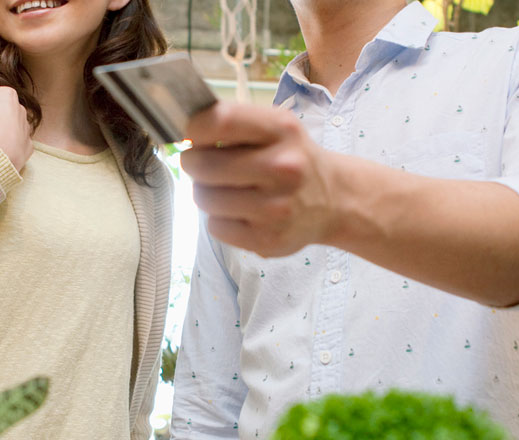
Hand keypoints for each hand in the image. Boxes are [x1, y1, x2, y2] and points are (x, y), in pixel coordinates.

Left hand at [183, 102, 345, 256]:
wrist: (334, 201)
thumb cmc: (292, 158)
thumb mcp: (274, 127)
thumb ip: (233, 123)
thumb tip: (184, 132)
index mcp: (281, 130)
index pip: (218, 121)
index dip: (193, 128)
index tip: (192, 136)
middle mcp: (282, 168)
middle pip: (202, 165)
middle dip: (194, 164)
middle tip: (205, 165)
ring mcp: (275, 208)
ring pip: (204, 198)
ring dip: (207, 193)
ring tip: (227, 190)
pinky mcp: (267, 240)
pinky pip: (215, 226)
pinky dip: (220, 219)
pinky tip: (241, 213)